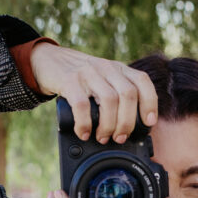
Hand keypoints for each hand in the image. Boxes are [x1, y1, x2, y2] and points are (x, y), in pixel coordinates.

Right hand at [29, 43, 158, 143]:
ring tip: (103, 137)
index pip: (142, 81)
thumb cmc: (78, 77)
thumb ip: (115, 93)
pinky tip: (84, 133)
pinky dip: (85, 123)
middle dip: (127, 122)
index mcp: (117, 69)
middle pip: (128, 95)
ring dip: (109, 125)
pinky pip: (82, 105)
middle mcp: (106, 68)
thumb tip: (128, 128)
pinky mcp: (69, 80)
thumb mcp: (102, 79)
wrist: (48, 60)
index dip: (150, 103)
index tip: (148, 122)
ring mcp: (88, 73)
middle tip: (120, 137)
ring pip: (109, 100)